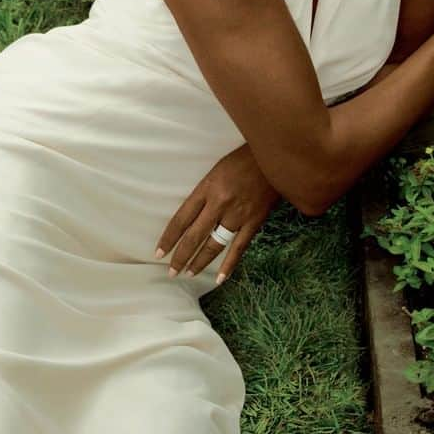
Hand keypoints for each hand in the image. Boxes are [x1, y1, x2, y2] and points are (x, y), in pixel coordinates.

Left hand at [154, 142, 280, 284]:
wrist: (274, 155)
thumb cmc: (243, 159)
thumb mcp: (216, 170)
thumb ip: (205, 193)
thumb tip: (192, 217)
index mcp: (207, 189)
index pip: (181, 219)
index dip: (169, 238)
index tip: (159, 252)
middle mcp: (219, 203)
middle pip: (194, 235)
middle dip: (181, 256)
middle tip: (171, 271)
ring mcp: (238, 214)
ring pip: (214, 244)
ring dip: (200, 261)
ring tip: (189, 273)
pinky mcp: (255, 221)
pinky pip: (239, 247)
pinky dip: (229, 265)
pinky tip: (220, 278)